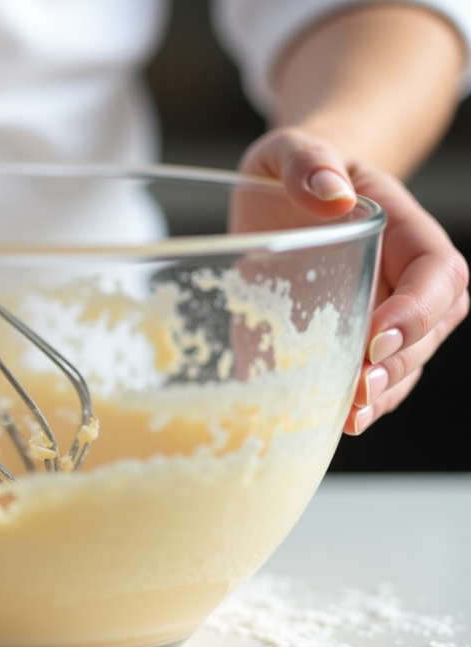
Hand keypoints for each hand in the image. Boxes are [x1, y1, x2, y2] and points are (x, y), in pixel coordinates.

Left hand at [239, 126, 468, 434]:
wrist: (286, 190)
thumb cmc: (298, 167)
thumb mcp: (292, 146)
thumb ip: (308, 158)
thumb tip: (330, 192)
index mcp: (406, 229)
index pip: (437, 274)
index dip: (418, 309)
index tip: (378, 335)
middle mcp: (404, 278)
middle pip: (428, 330)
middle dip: (400, 363)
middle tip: (361, 387)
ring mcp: (381, 315)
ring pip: (405, 363)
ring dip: (383, 393)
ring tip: (351, 415)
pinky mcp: (349, 341)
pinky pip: (368, 378)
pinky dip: (357, 402)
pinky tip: (334, 421)